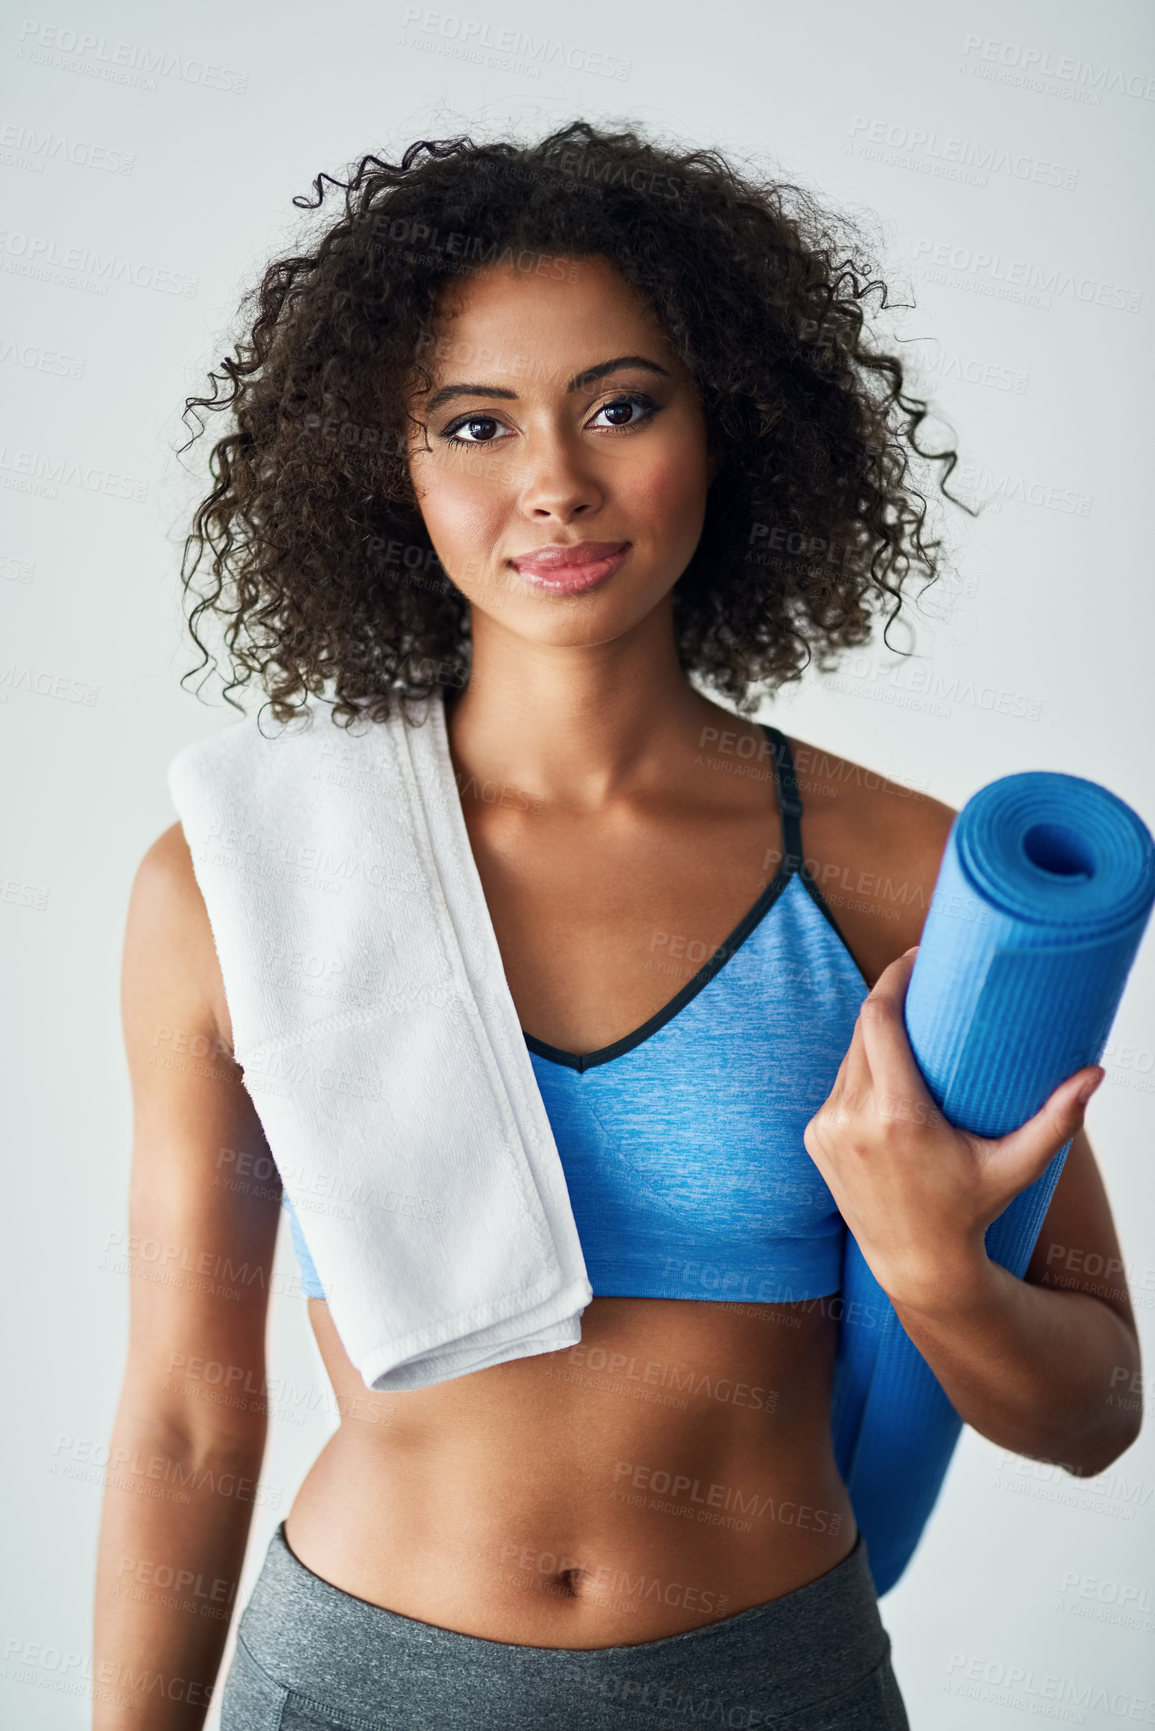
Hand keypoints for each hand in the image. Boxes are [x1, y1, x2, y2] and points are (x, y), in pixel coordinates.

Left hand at [801, 946, 1103, 1308]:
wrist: (915, 1263)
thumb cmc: (970, 1211)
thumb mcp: (1016, 1167)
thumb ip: (1057, 1120)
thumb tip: (1095, 1072)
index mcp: (896, 1116)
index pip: (878, 1020)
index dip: (893, 978)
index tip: (916, 956)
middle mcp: (851, 1118)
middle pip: (864, 1030)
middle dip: (890, 1001)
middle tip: (922, 982)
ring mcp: (827, 1128)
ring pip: (850, 1057)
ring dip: (874, 1038)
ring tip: (911, 1028)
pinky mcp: (814, 1138)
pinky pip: (838, 1086)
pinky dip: (861, 1073)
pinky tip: (886, 1072)